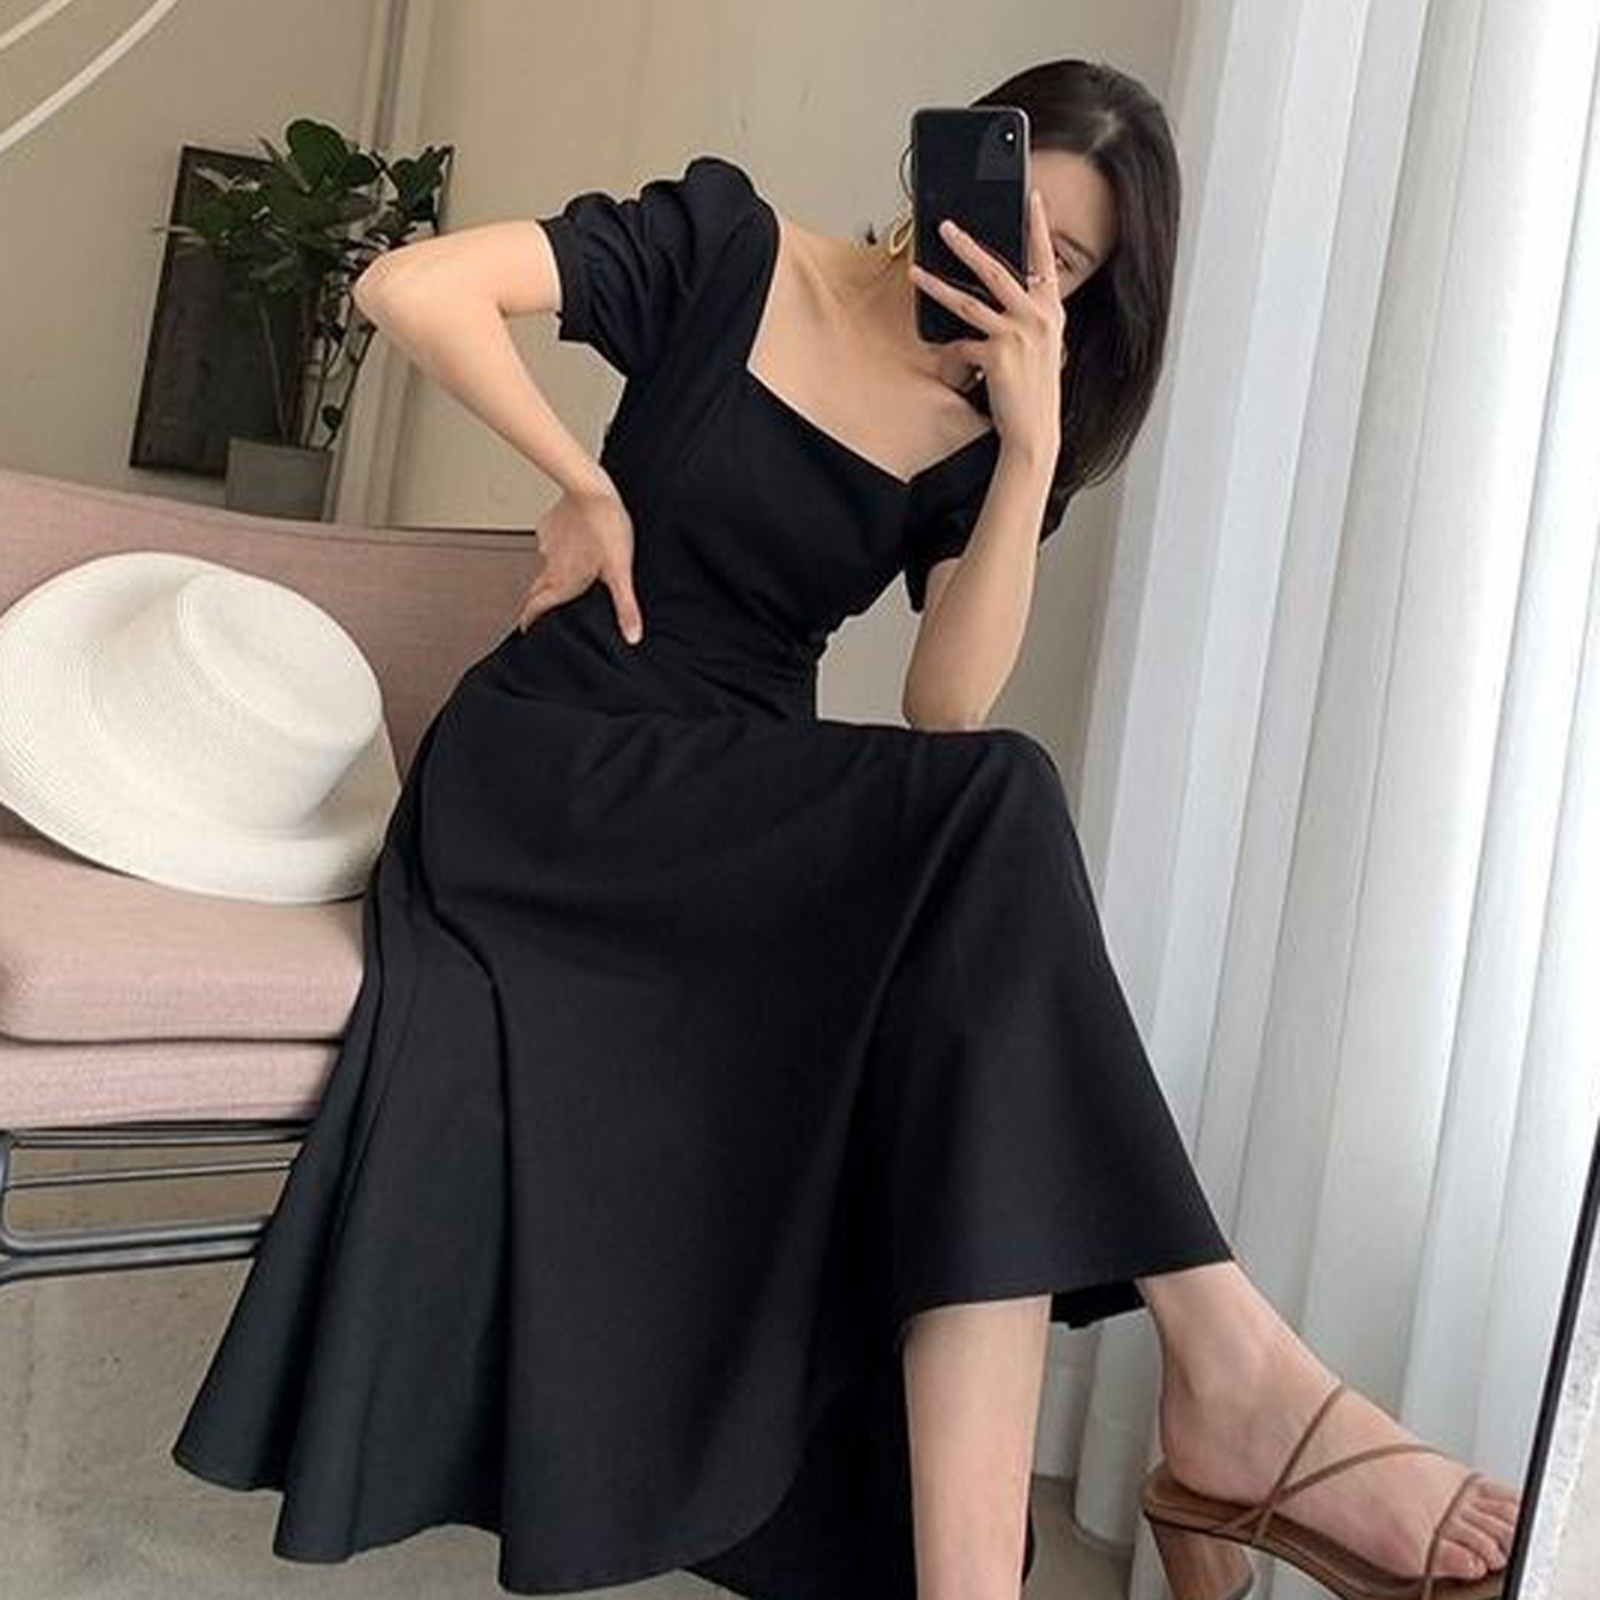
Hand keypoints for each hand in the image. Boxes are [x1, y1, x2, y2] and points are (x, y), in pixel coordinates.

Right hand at [515, 477, 643, 642]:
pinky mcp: (548, 525)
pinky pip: (550, 540)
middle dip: (535, 602)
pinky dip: (558, 545)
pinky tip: (573, 540)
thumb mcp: (620, 572)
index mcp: (563, 582)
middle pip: (536, 590)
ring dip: (552, 572)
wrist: (590, 489)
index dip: (529, 621)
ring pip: (544, 565)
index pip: (536, 608)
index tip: (526, 629)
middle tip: (538, 607)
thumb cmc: (607, 528)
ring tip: (568, 571)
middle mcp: (550, 566)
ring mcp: (547, 545)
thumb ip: (625, 607)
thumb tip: (632, 636)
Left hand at [908, 189, 1065, 464]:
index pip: (1045, 259)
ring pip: (968, 302)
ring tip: (916, 272)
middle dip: (968, 245)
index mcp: (1051, 311)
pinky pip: (962, 344)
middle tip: (947, 227)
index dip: (1039, 226)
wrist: (1035, 430)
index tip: (1033, 197)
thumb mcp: (1042, 347)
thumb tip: (999, 298)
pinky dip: (951, 350)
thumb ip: (1028, 318)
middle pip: (997, 270)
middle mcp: (1037, 318)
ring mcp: (1017, 335)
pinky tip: (946, 354)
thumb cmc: (1034, 390)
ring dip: (938, 285)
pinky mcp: (996, 356)